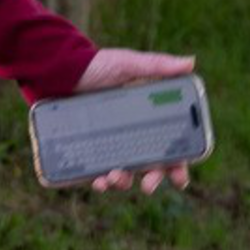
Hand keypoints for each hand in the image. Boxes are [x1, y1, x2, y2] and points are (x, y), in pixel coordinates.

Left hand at [69, 45, 198, 193]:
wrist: (58, 70)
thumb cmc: (97, 65)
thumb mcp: (127, 63)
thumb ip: (157, 65)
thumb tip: (191, 63)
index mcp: (149, 118)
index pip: (171, 146)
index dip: (178, 164)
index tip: (180, 179)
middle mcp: (132, 136)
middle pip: (151, 166)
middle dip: (153, 180)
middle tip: (148, 186)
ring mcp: (109, 146)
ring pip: (123, 174)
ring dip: (123, 182)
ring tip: (114, 177)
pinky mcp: (87, 152)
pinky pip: (95, 173)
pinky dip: (99, 181)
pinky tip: (97, 181)